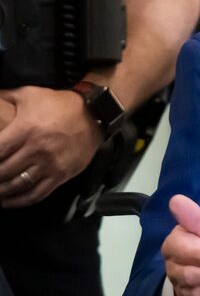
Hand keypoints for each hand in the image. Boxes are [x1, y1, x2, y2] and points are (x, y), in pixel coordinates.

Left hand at [0, 86, 101, 207]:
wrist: (94, 114)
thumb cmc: (60, 104)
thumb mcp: (30, 93)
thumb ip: (5, 96)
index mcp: (25, 129)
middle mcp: (36, 150)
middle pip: (3, 171)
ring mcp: (50, 164)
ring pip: (18, 185)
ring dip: (2, 191)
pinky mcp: (61, 174)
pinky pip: (37, 194)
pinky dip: (20, 201)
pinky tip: (8, 201)